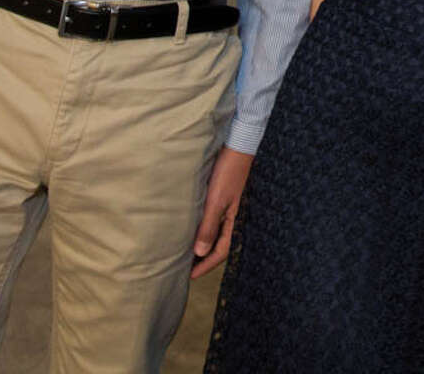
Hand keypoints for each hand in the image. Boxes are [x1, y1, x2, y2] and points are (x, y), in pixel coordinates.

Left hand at [191, 147, 254, 278]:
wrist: (238, 146)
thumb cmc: (228, 171)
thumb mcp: (216, 200)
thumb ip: (209, 226)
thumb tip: (199, 252)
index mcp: (235, 221)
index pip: (220, 252)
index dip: (204, 266)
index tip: (189, 277)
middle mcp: (233, 217)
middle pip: (219, 246)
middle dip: (203, 260)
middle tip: (185, 270)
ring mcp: (229, 209)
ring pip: (216, 235)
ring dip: (203, 246)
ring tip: (187, 254)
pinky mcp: (224, 200)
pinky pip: (214, 222)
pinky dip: (204, 231)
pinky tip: (194, 230)